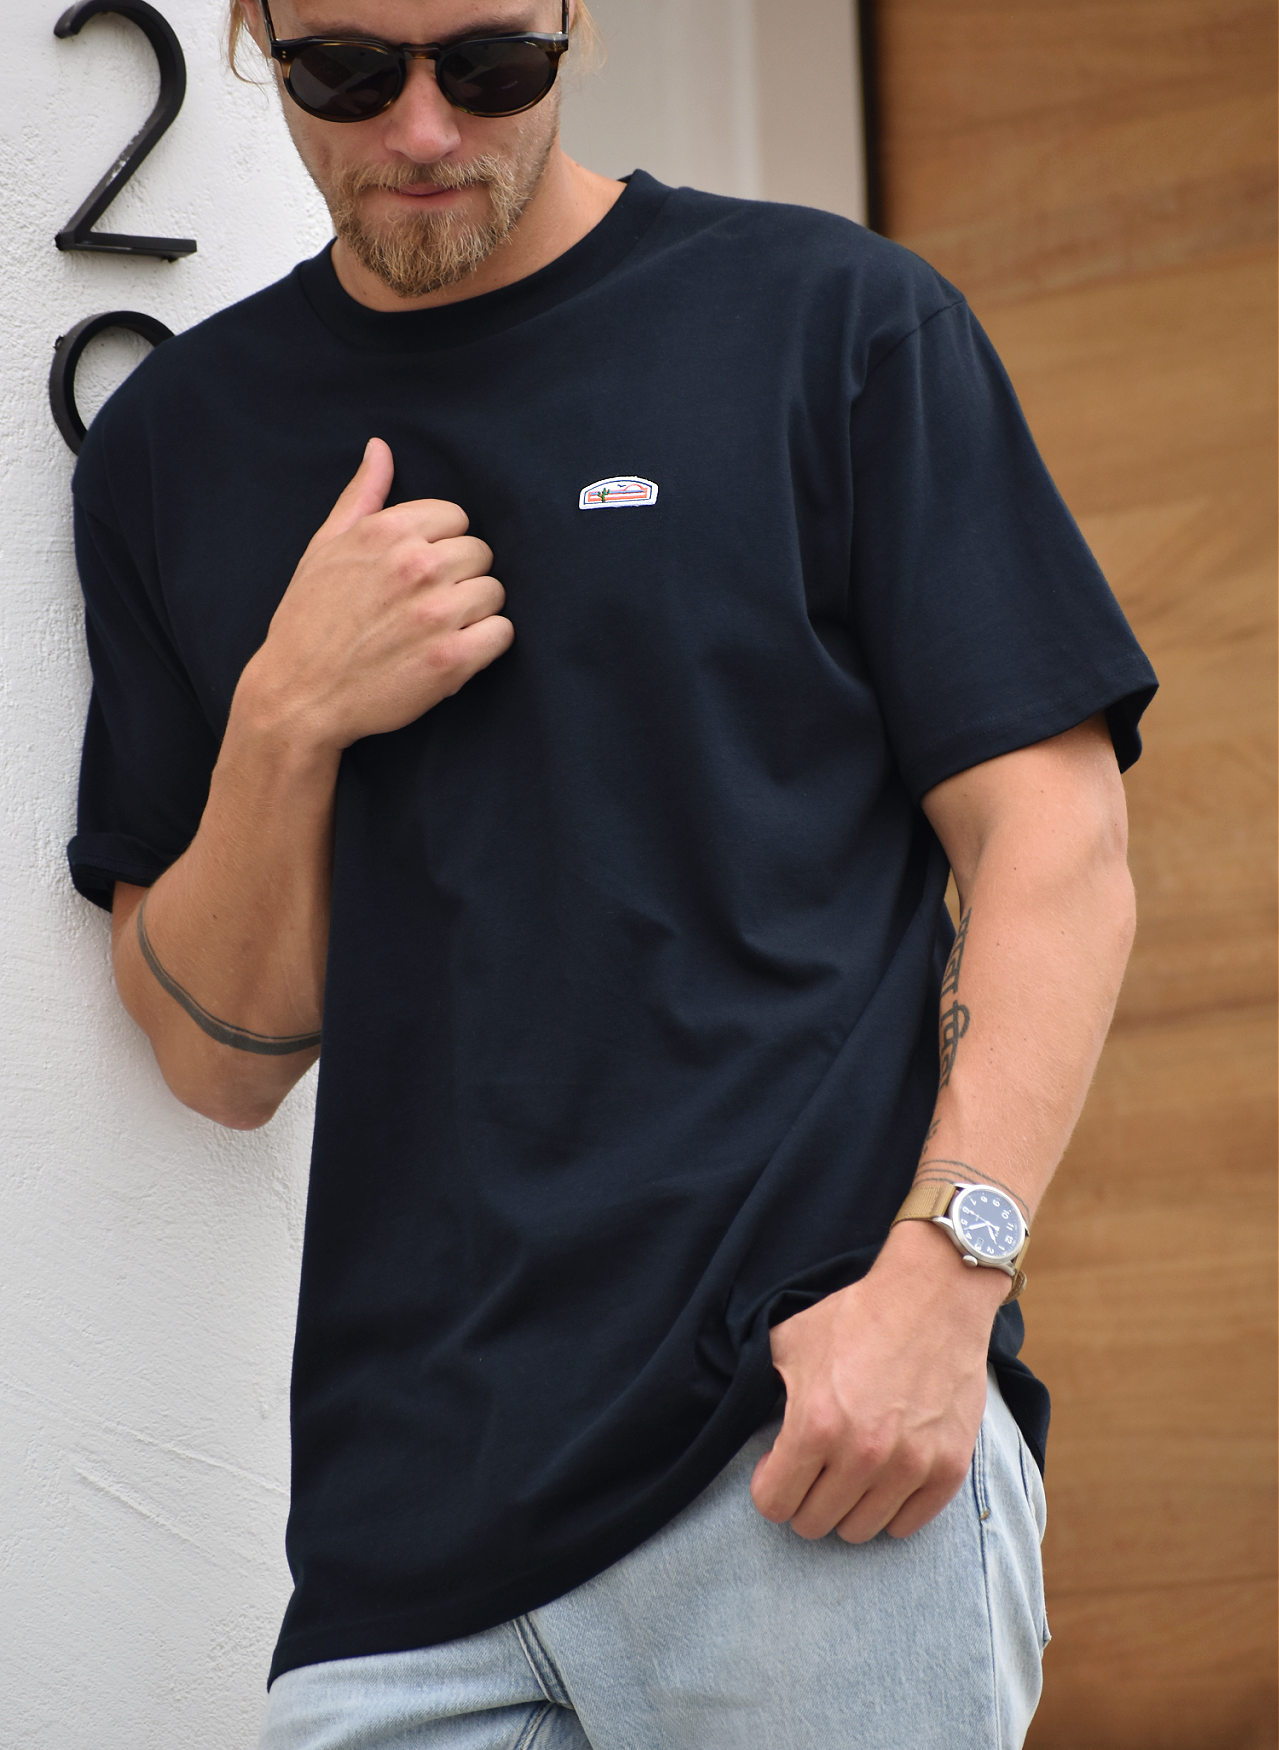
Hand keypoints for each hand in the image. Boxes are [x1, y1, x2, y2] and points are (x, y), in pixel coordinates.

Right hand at [242, 437, 513, 749]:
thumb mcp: (324, 548)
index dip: (442, 546)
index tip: (419, 575)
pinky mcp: (451, 659)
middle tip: (427, 608)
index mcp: (387, 532)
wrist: (299, 696)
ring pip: (495, 593)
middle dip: (460, 579)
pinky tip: (457, 654)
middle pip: (480, 554)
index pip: (456, 517)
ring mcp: (436, 612)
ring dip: (475, 614)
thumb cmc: (308, 622)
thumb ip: (360, 497)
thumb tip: (380, 449)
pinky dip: (486, 645)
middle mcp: (416, 565)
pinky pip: (502, 633)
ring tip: (439, 632)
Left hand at [749, 1220, 1005, 1541]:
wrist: (933, 1297)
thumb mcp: (791, 1342)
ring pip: (859, 1532)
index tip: (779, 1468)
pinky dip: (891, 1508)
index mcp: (815, 1425)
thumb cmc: (857, 1317)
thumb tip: (744, 1417)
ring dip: (848, 1506)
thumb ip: (763, 1388)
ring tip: (850, 1472)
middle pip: (814, 1524)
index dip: (770, 1488)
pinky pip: (907, 1525)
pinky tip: (884, 1477)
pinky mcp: (947, 1468)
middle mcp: (862, 1454)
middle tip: (815, 1469)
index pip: (773, 1505)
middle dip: (805, 1499)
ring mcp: (909, 1466)